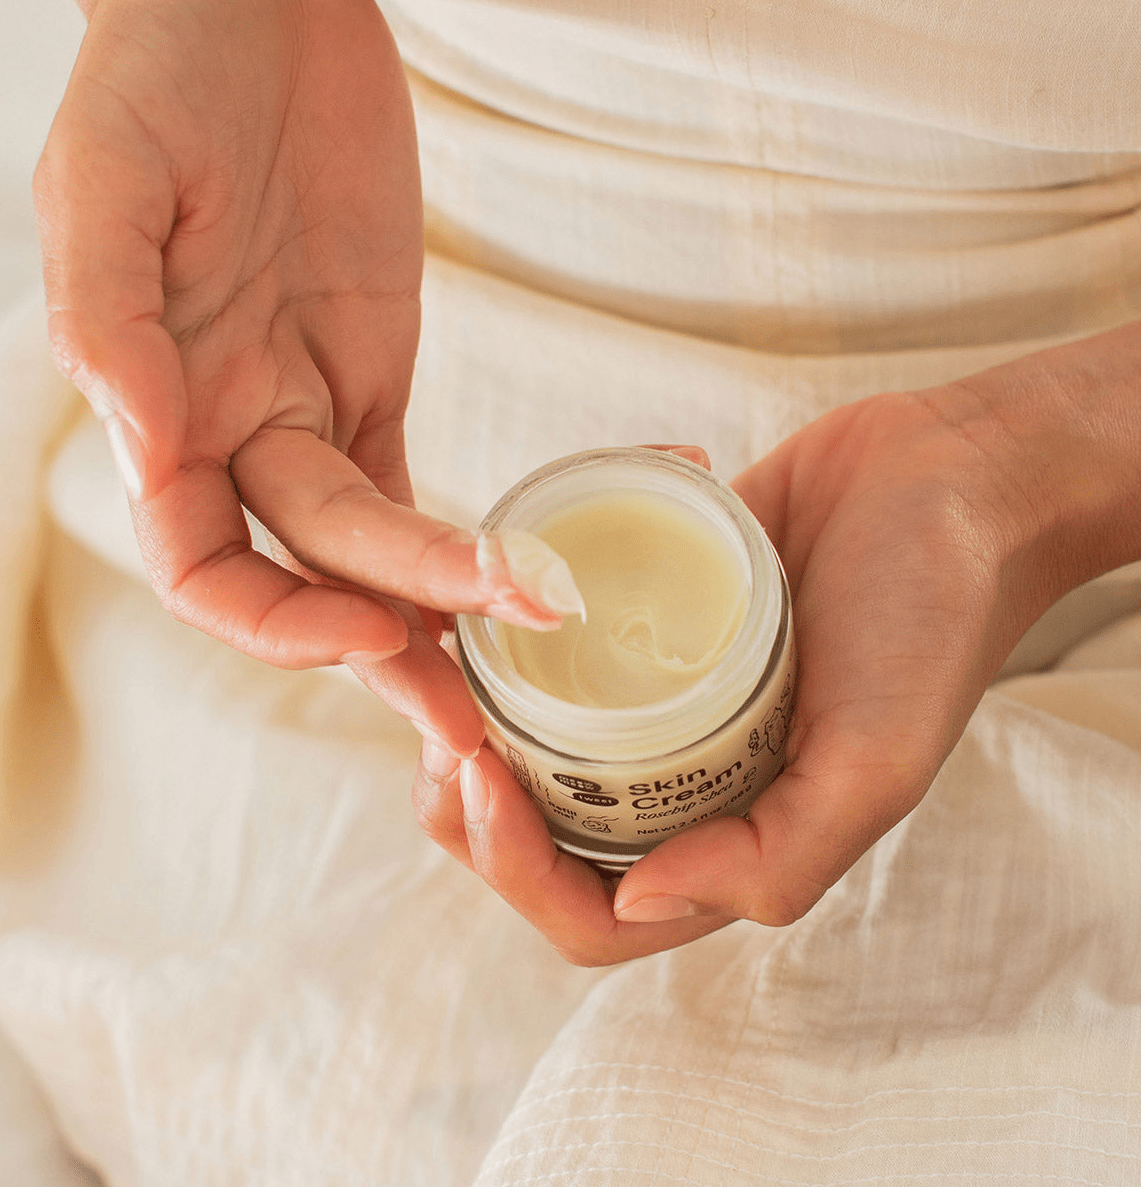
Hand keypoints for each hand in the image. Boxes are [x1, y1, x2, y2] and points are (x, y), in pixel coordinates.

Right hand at [34, 0, 575, 752]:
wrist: (250, 10)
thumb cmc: (159, 79)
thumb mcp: (107, 181)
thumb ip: (110, 317)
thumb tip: (146, 444)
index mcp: (161, 414)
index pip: (202, 570)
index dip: (277, 623)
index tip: (372, 629)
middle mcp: (234, 437)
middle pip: (312, 576)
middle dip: (391, 646)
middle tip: (475, 720)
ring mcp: (310, 414)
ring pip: (379, 549)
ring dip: (448, 608)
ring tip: (533, 647)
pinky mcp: (373, 380)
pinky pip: (424, 484)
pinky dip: (473, 535)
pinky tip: (533, 573)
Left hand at [413, 328, 1140, 962]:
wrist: (950, 478)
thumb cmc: (932, 617)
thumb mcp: (875, 761)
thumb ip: (774, 859)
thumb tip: (639, 901)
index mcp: (734, 840)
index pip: (593, 912)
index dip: (516, 870)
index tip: (476, 773)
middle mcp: (687, 784)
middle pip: (545, 840)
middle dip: (473, 808)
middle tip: (439, 728)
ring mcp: (664, 704)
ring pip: (537, 750)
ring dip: (473, 726)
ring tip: (442, 671)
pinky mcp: (653, 622)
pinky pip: (563, 652)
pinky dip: (516, 640)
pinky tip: (486, 603)